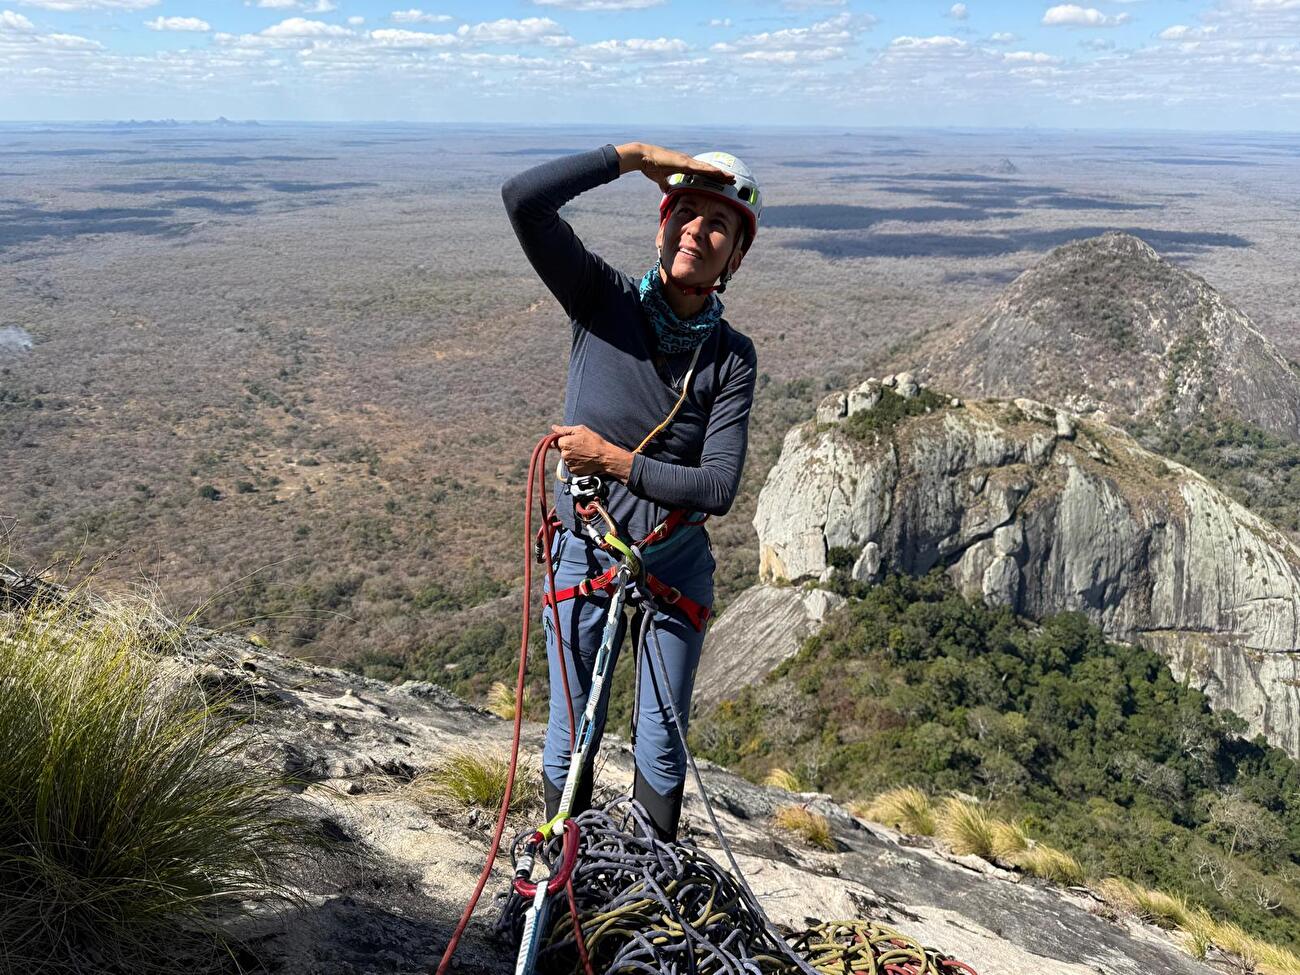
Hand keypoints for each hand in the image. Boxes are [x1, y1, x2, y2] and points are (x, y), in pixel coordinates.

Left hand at [552, 424, 632, 481]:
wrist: (604, 457)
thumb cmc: (593, 441)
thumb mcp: (580, 430)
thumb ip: (564, 429)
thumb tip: (553, 427)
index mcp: (564, 443)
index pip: (556, 440)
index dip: (564, 439)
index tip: (572, 440)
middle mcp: (564, 454)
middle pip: (561, 449)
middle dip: (567, 447)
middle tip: (580, 445)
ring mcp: (568, 463)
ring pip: (566, 457)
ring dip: (571, 455)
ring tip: (583, 453)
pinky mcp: (573, 471)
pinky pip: (570, 465)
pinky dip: (575, 462)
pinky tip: (583, 459)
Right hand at [616, 142, 734, 192]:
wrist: (643, 157)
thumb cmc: (650, 166)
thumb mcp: (659, 178)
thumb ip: (665, 184)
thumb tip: (667, 190)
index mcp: (684, 166)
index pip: (702, 173)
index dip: (713, 177)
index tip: (722, 181)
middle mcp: (688, 162)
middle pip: (708, 170)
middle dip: (721, 176)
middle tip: (733, 180)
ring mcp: (687, 161)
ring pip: (707, 168)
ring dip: (720, 173)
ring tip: (731, 178)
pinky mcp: (684, 163)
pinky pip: (700, 168)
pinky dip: (710, 171)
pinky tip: (719, 173)